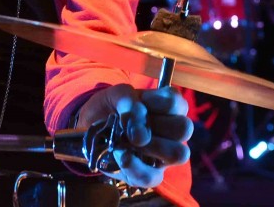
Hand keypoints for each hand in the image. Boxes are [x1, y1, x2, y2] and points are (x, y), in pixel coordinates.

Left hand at [74, 84, 191, 187]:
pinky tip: (120, 156)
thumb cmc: (110, 109)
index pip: (178, 103)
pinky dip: (135, 167)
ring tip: (128, 142)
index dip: (158, 103)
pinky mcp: (151, 175)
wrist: (89, 129)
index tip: (139, 102)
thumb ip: (127, 100)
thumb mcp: (114, 95)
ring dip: (151, 147)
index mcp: (166, 107)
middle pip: (184, 128)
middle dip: (157, 126)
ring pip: (178, 154)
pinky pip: (152, 177)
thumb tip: (140, 130)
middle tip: (133, 126)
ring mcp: (164, 155)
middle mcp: (171, 131)